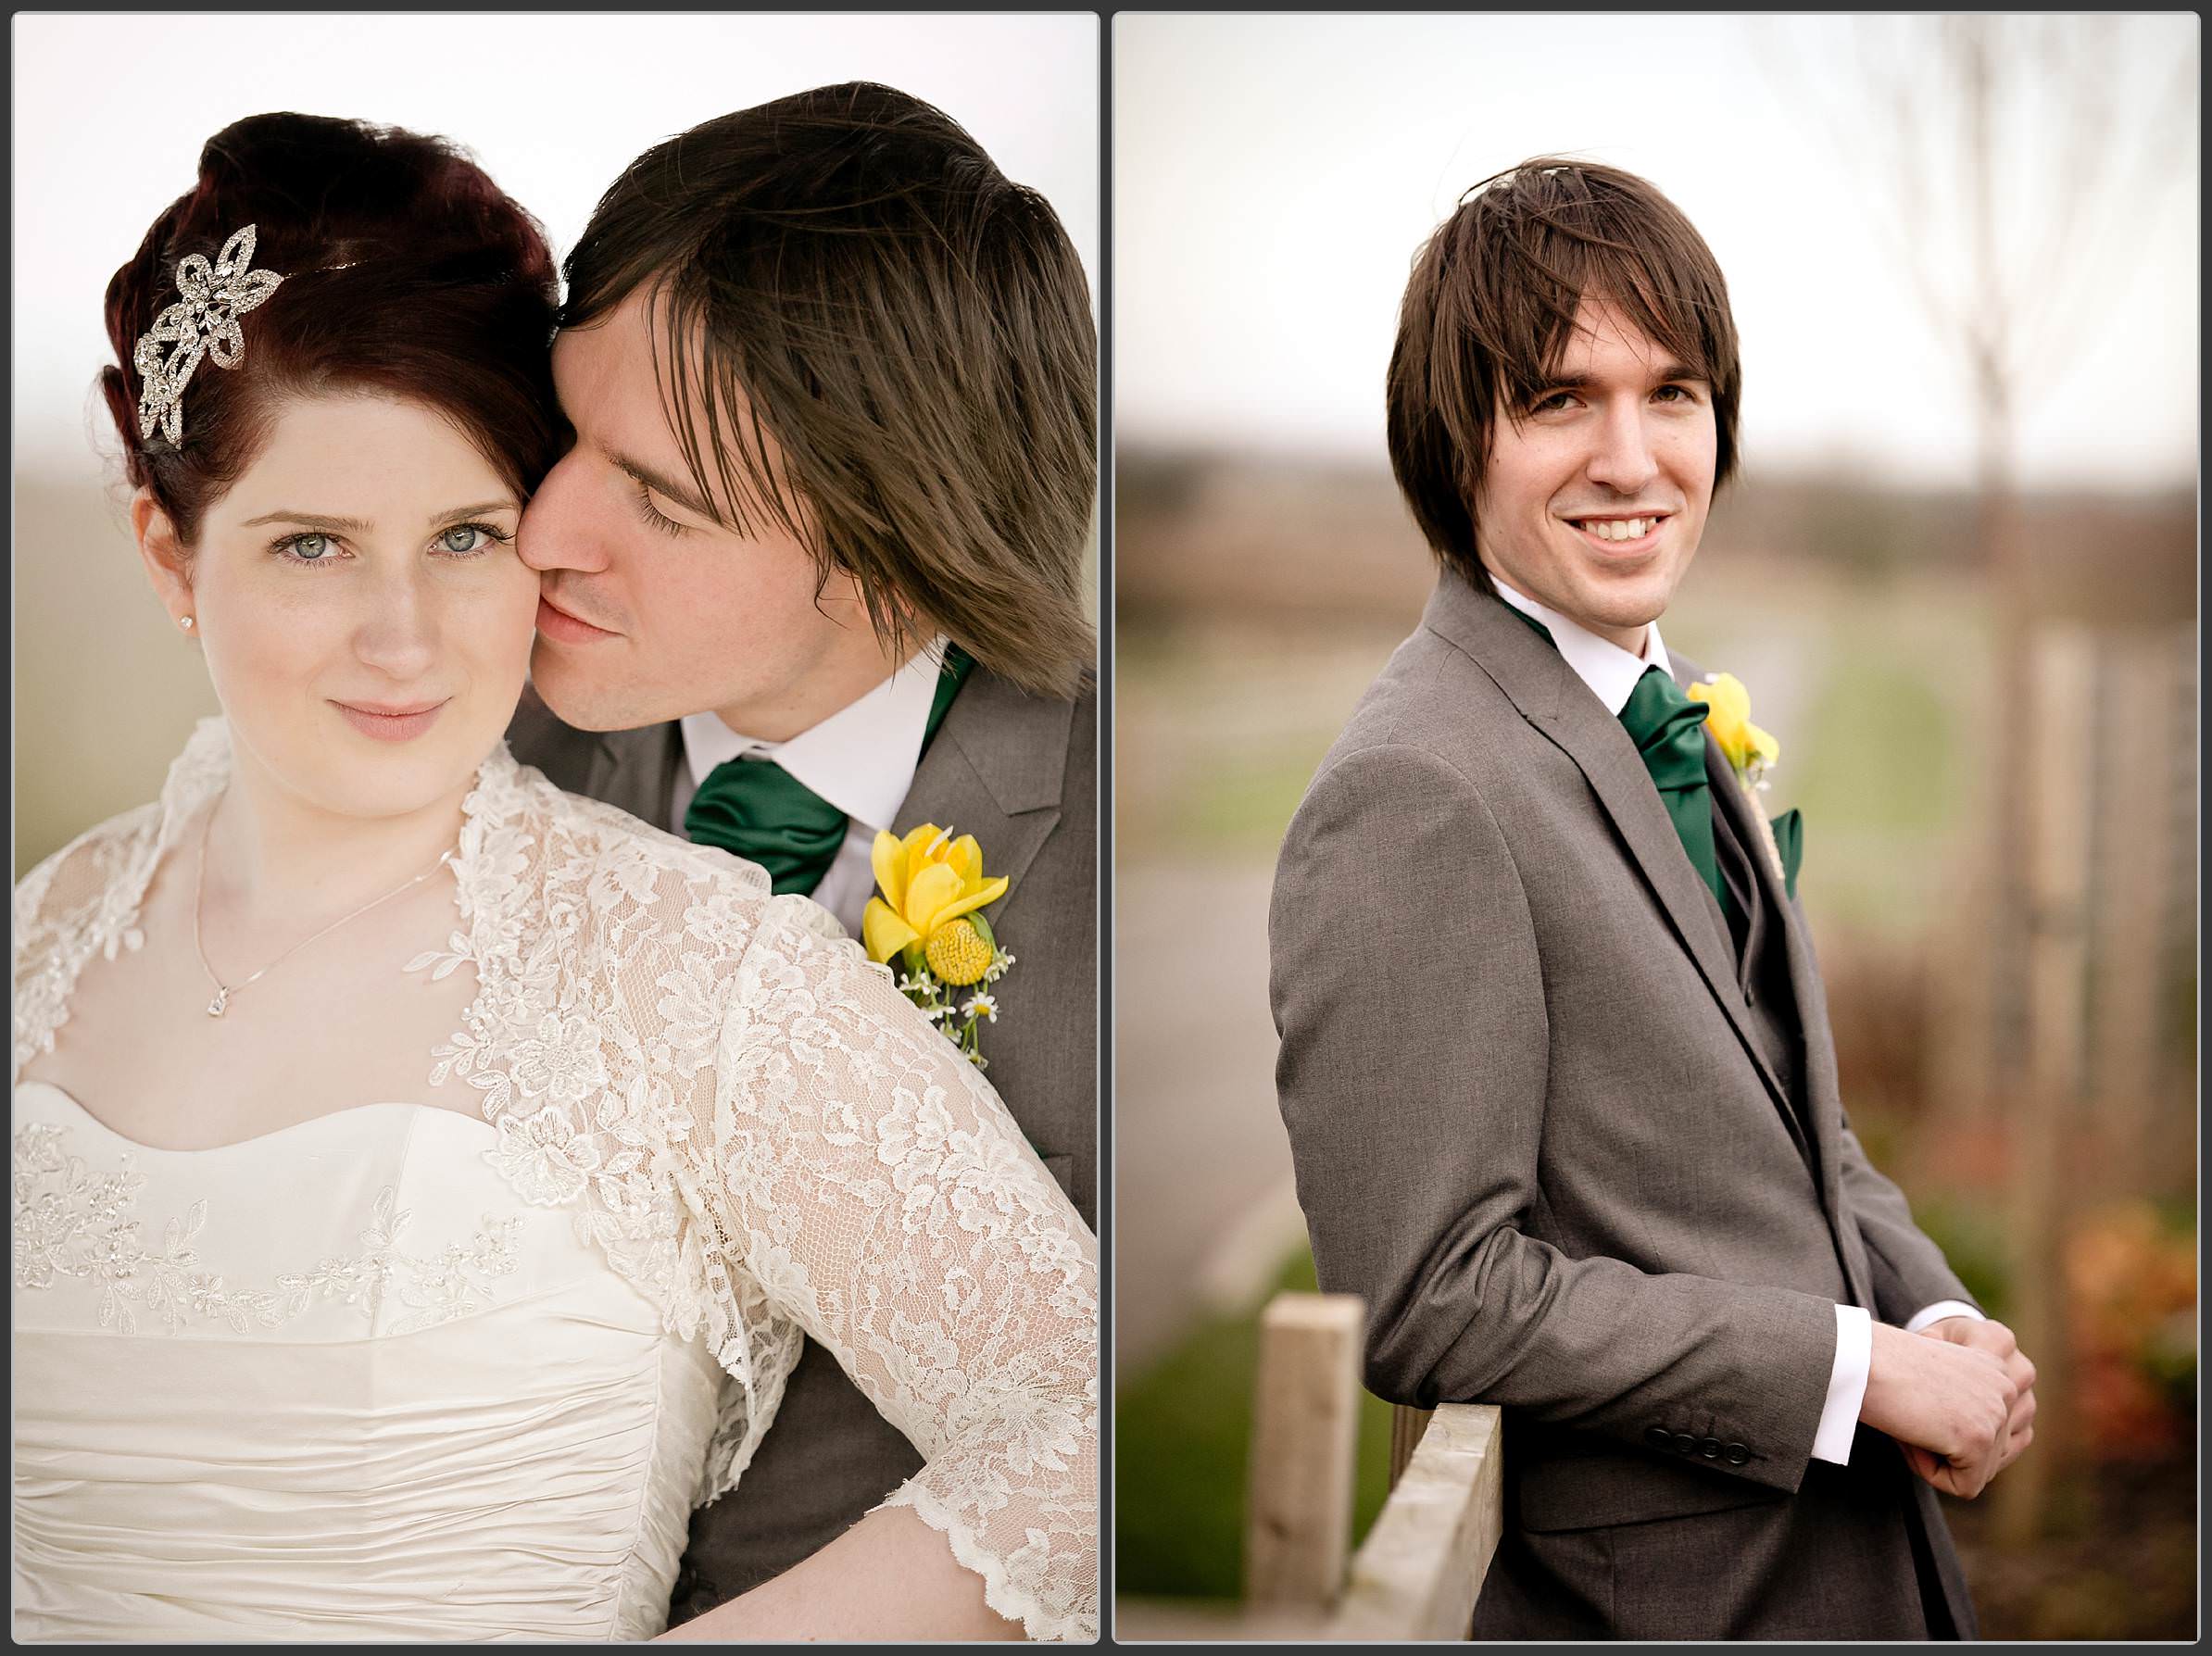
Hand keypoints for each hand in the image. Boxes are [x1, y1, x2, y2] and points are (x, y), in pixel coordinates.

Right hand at [1858, 1320, 2018, 1497]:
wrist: (1857, 1356)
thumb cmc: (1878, 1365)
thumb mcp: (1938, 1381)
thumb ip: (1968, 1405)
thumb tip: (1973, 1450)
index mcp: (1998, 1369)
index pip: (2002, 1433)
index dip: (1958, 1435)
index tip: (1921, 1406)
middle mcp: (2006, 1389)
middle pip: (1990, 1456)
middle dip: (1946, 1448)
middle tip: (1910, 1411)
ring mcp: (1996, 1414)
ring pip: (1975, 1473)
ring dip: (1934, 1456)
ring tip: (1909, 1417)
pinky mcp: (1979, 1438)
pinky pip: (1961, 1486)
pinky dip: (1928, 1470)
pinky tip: (1910, 1432)